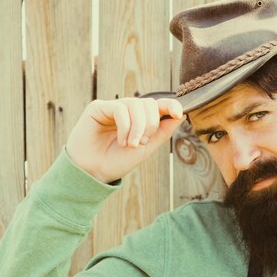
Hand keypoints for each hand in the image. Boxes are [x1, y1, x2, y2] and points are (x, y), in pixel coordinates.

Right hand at [66, 98, 185, 182]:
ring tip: (130, 144)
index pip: (159, 105)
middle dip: (150, 124)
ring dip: (137, 127)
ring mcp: (113, 107)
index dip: (171, 105)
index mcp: (140, 119)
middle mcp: (128, 111)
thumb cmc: (117, 161)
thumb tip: (182, 115)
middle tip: (141, 143)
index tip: (179, 113)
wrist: (94, 172)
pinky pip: (120, 108)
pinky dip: (125, 126)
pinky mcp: (98, 107)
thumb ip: (163, 132)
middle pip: (149, 104)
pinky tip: (121, 140)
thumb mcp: (146, 148)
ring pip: (136, 104)